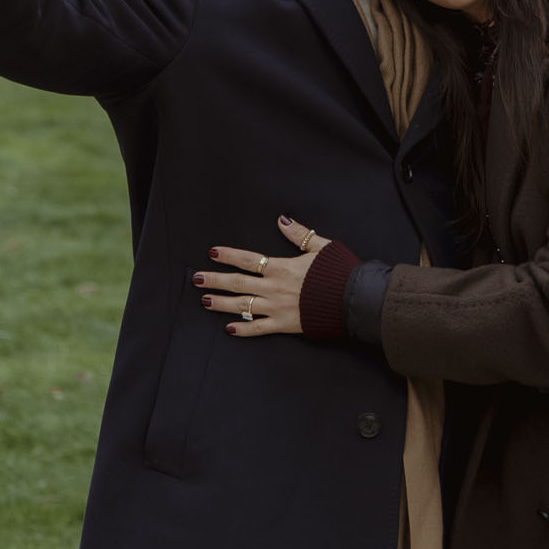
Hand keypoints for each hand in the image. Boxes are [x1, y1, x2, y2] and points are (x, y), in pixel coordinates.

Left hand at [195, 217, 329, 336]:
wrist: (353, 300)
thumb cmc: (339, 272)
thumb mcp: (322, 247)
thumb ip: (300, 235)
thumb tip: (282, 220)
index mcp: (281, 267)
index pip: (248, 260)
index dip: (229, 256)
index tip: (212, 253)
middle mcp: (274, 287)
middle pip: (238, 282)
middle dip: (215, 280)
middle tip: (196, 279)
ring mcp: (277, 307)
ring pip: (243, 305)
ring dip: (221, 303)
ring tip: (204, 300)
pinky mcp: (284, 324)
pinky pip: (259, 328)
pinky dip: (244, 329)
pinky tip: (229, 329)